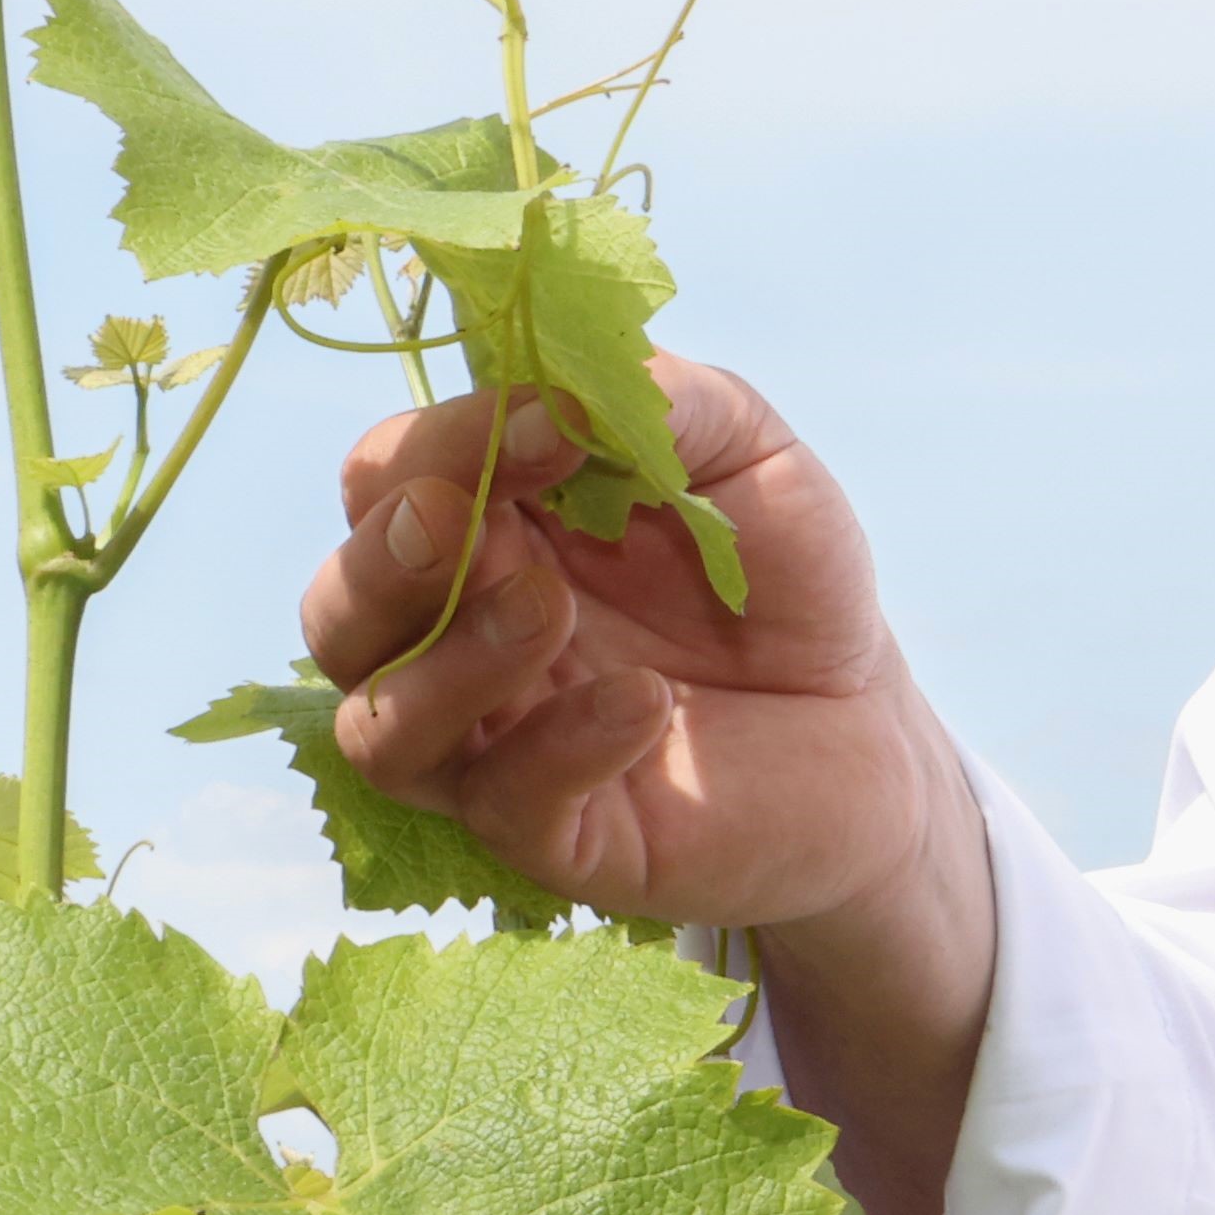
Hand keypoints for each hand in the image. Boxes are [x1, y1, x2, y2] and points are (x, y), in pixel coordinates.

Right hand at [297, 370, 999, 1214]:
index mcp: (485, 525)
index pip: (391, 478)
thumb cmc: (786, 578)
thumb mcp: (748, 454)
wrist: (873, 726)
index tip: (555, 421)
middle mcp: (457, 638)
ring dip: (447, 660)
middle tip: (462, 518)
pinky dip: (560, 747)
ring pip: (381, 727)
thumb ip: (665, 400)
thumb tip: (570, 378)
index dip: (447, 442)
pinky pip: (505, 804)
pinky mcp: (558, 836)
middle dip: (383, 559)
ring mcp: (495, 745)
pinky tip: (646, 703)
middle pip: (340, 611)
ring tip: (550, 608)